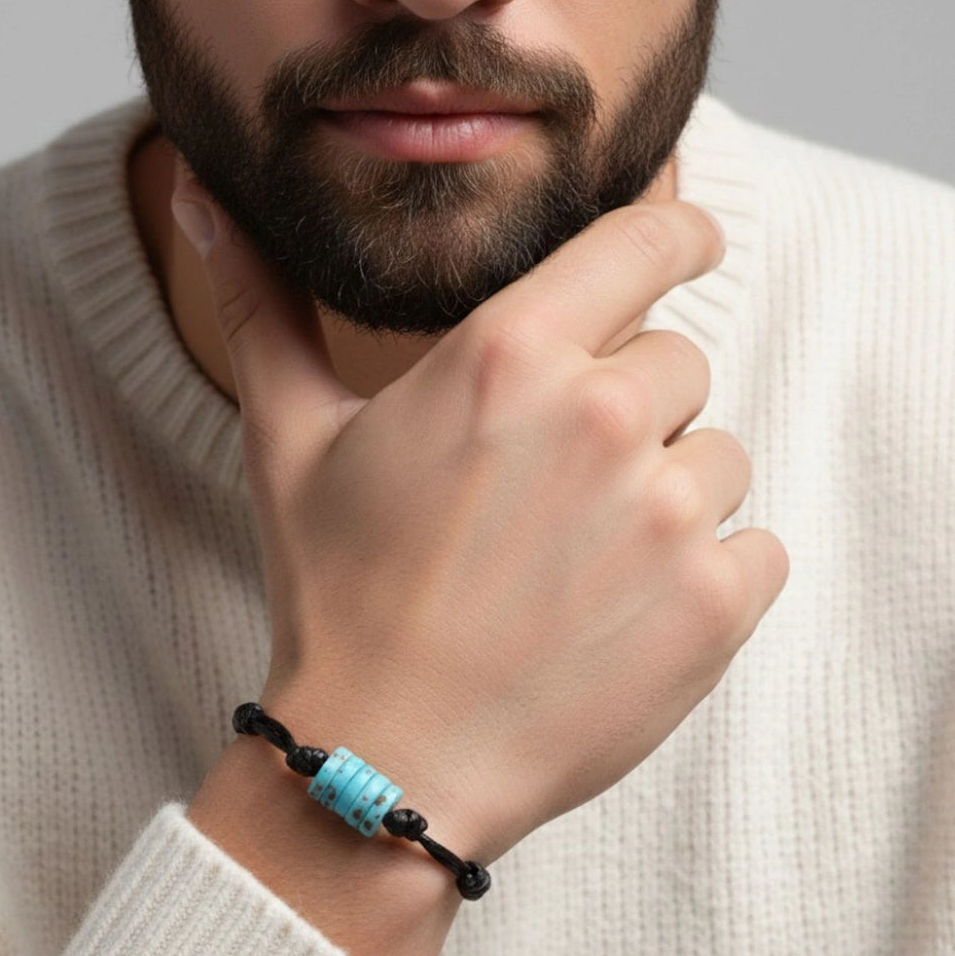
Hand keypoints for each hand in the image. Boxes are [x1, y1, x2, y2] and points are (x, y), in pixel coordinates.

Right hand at [171, 159, 789, 867]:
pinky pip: (757, 546)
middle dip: (631, 409)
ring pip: (720, 458)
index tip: (691, 242)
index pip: (647, 240)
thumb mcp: (289, 439)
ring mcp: (668, 514)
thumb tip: (197, 194)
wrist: (384, 761)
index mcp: (509, 355)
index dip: (679, 233)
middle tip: (551, 492)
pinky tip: (624, 612)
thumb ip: (260, 305)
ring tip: (577, 563)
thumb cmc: (339, 596)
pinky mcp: (714, 605)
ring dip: (668, 496)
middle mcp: (603, 416)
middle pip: (679, 364)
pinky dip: (709, 572)